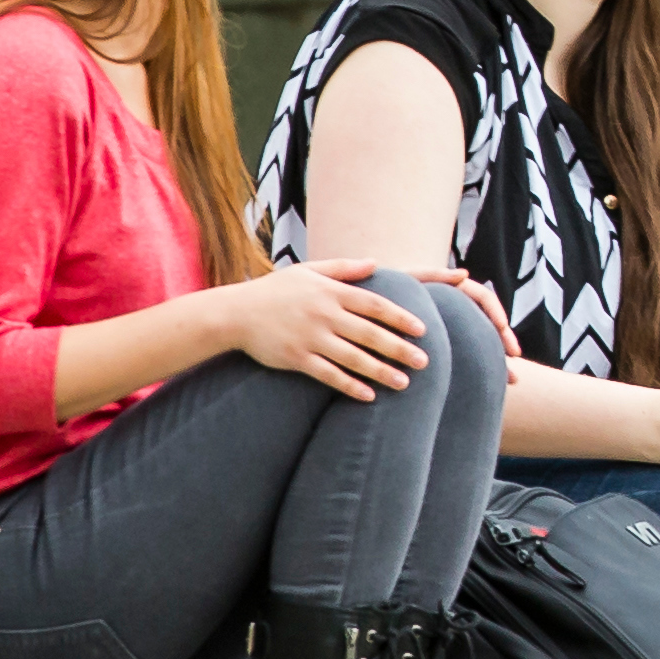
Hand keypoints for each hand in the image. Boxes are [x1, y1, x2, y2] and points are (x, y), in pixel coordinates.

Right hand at [224, 262, 435, 396]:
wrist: (235, 313)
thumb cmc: (275, 290)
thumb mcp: (309, 271)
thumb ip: (344, 268)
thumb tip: (375, 263)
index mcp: (331, 291)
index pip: (374, 304)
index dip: (400, 317)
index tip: (422, 330)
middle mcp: (324, 314)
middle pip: (369, 333)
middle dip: (399, 348)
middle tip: (424, 361)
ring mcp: (310, 337)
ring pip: (353, 357)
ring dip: (380, 371)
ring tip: (404, 382)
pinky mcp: (296, 358)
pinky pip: (328, 375)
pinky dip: (350, 385)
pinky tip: (369, 395)